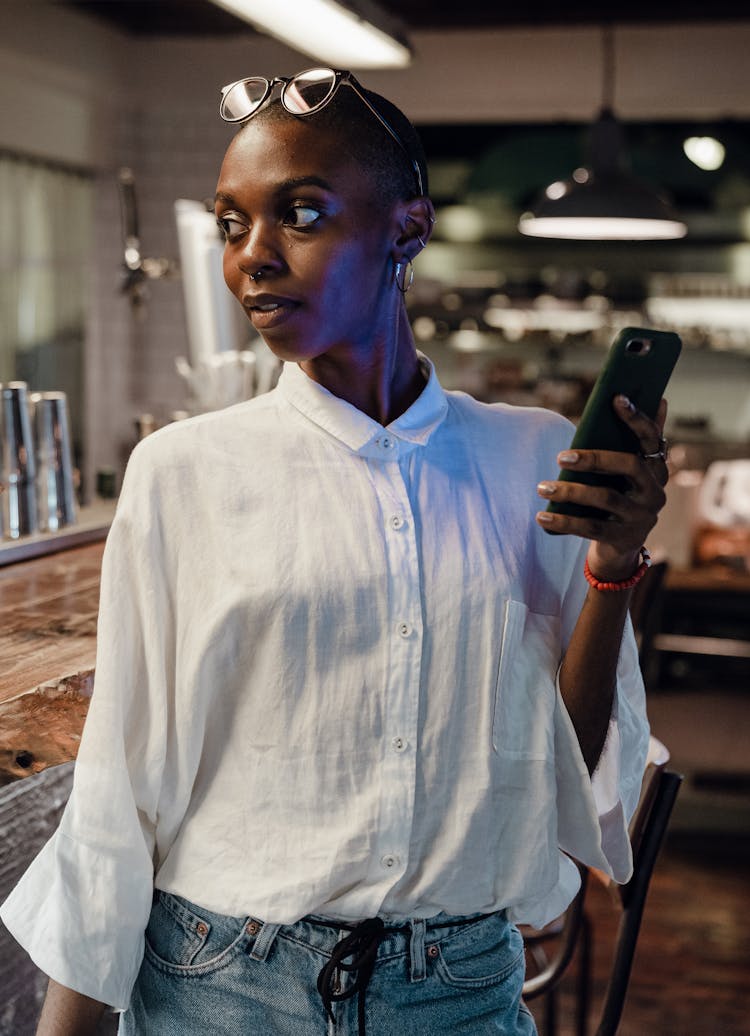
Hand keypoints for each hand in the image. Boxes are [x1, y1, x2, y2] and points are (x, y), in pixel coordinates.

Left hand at [536, 396, 668, 580]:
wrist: (619, 546)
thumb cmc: (617, 496)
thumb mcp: (624, 472)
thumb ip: (632, 442)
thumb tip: (659, 399)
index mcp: (655, 468)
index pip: (651, 437)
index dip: (636, 417)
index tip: (616, 397)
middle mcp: (654, 491)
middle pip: (629, 465)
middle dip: (594, 458)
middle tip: (560, 457)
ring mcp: (642, 516)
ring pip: (606, 498)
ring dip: (570, 491)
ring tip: (541, 487)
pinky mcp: (624, 538)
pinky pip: (590, 528)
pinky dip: (563, 522)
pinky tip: (541, 516)